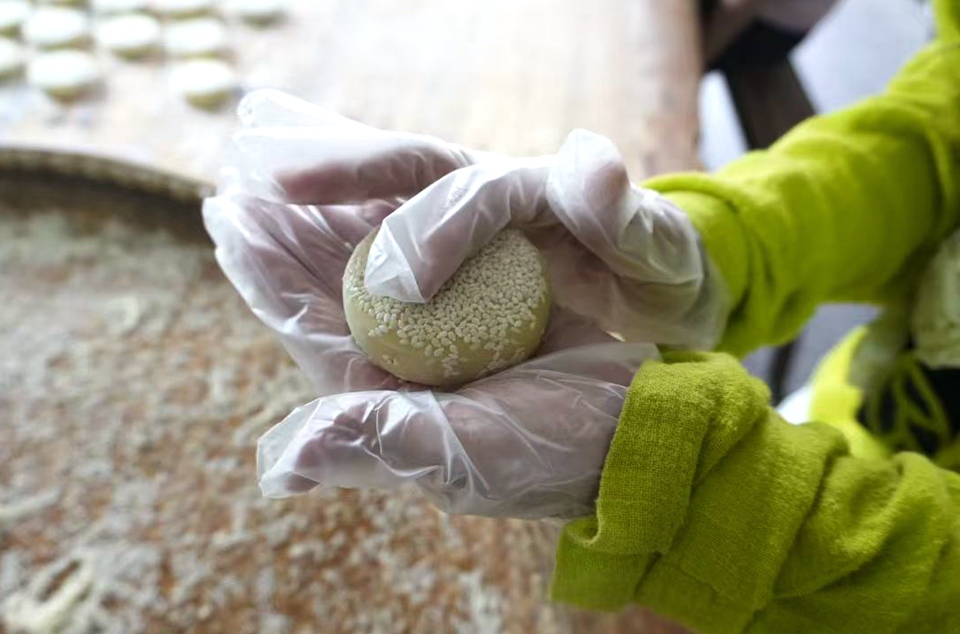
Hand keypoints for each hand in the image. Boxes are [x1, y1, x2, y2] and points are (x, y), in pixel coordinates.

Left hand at [202, 90, 711, 517]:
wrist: (628, 429)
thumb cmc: (545, 453)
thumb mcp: (462, 455)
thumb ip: (378, 444)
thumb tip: (282, 463)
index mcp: (377, 399)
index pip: (304, 327)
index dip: (264, 274)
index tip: (227, 217)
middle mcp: (397, 367)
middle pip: (327, 291)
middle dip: (286, 239)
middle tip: (244, 180)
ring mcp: (433, 339)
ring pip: (369, 271)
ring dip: (330, 224)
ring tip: (295, 178)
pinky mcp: (474, 314)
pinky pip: (422, 263)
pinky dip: (395, 227)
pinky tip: (378, 195)